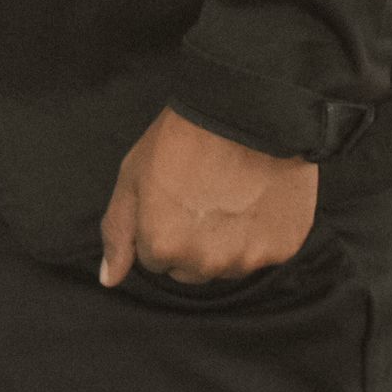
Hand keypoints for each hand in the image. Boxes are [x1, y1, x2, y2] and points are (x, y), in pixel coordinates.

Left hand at [98, 107, 317, 288]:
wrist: (244, 111)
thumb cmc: (183, 138)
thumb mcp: (133, 177)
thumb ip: (118, 231)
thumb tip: (109, 279)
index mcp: (164, 246)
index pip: (155, 258)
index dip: (160, 225)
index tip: (172, 196)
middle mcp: (205, 263)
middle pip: (191, 268)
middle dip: (191, 241)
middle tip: (200, 195)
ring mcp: (247, 259)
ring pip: (227, 264)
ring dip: (226, 240)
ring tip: (230, 193)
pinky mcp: (281, 249)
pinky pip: (263, 253)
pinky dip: (260, 233)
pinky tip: (257, 198)